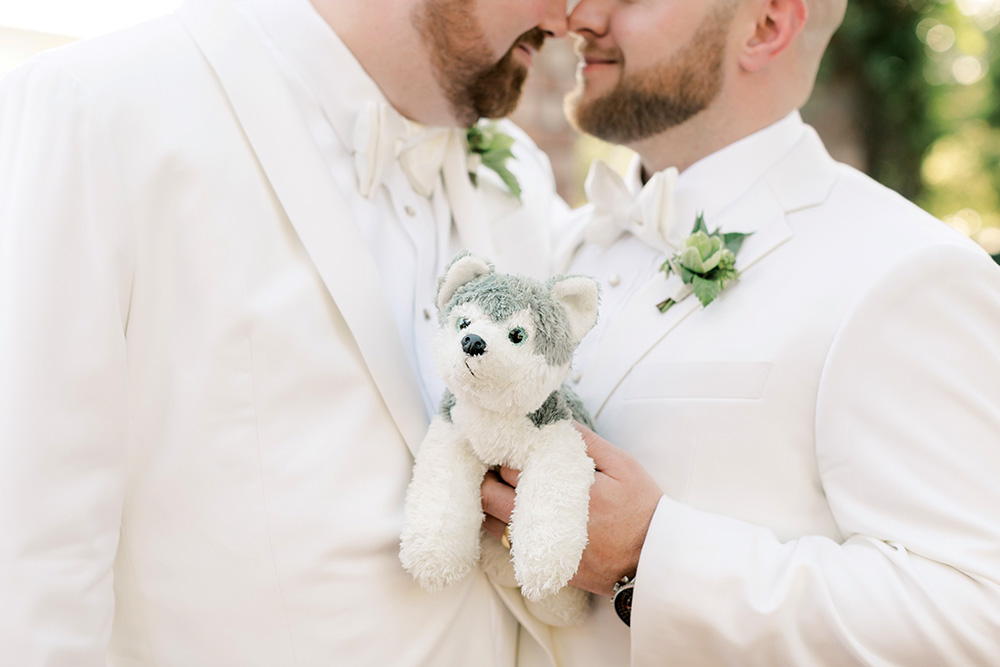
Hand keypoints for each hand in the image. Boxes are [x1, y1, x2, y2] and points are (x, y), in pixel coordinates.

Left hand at [481, 422, 662, 596]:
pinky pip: (503, 543)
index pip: (510, 464)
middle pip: (488, 492)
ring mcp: (538, 547)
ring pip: (489, 520)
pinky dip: (500, 524)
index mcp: (561, 489)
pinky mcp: (540, 564)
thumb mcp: (622, 465)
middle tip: (493, 457)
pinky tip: (511, 510)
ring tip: (500, 483)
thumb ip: (586, 441)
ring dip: (490, 499)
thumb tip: (555, 419)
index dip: (503, 448)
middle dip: (487, 473)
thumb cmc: (641, 508)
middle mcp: (542, 520)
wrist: (653, 561)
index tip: (503, 437)